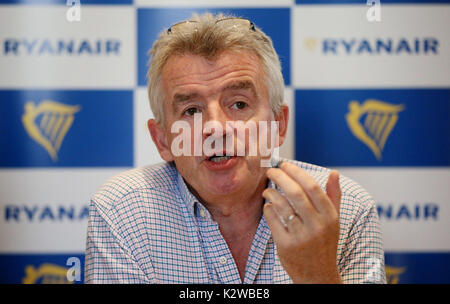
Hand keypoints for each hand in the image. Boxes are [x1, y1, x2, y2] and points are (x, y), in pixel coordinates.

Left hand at [262, 162, 341, 283]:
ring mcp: (301, 237)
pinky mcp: (286, 246)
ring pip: (281, 205)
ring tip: (267, 190)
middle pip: (295, 193)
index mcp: (330, 216)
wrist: (318, 275)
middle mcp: (317, 226)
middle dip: (280, 177)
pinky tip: (268, 206)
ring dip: (271, 193)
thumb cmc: (325, 243)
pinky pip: (273, 220)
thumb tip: (334, 172)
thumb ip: (334, 196)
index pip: (312, 186)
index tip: (285, 165)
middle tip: (271, 172)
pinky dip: (268, 209)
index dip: (296, 172)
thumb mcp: (334, 221)